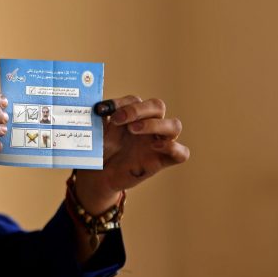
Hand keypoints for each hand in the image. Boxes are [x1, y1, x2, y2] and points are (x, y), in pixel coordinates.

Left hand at [72, 95, 189, 213]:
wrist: (99, 176)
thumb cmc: (101, 150)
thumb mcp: (97, 133)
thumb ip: (98, 119)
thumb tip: (95, 106)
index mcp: (134, 115)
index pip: (135, 100)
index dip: (120, 103)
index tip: (102, 110)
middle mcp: (150, 125)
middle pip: (158, 106)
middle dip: (138, 109)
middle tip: (118, 119)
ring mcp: (159, 142)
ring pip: (174, 125)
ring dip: (155, 124)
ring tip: (133, 130)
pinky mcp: (162, 161)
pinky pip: (182, 153)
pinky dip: (174, 148)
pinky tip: (155, 147)